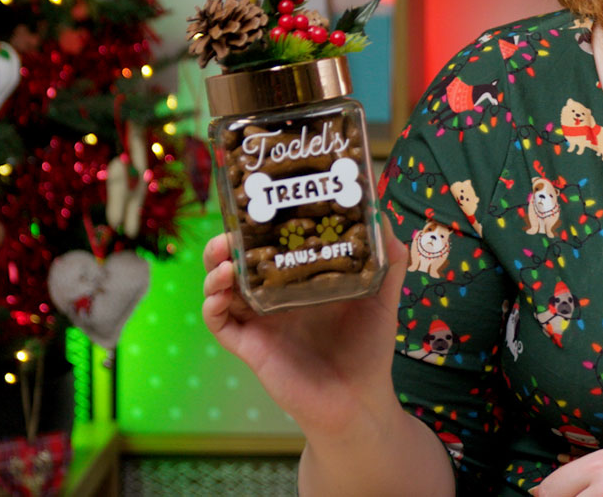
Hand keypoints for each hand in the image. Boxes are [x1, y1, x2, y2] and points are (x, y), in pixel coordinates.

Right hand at [201, 219, 408, 433]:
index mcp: (300, 281)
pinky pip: (218, 323)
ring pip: (221, 288)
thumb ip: (389, 260)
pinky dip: (212, 304)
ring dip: (215, 268)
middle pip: (237, 261)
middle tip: (232, 231)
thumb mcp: (382, 297)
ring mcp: (259, 321)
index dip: (259, 225)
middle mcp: (274, 297)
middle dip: (228, 242)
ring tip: (224, 257)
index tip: (259, 202)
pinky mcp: (249, 346)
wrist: (357, 400)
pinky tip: (222, 291)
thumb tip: (384, 217)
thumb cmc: (368, 349)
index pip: (270, 245)